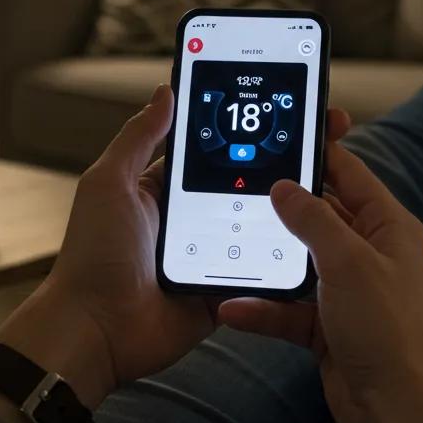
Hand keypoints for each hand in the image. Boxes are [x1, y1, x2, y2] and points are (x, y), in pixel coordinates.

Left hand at [0, 89, 352, 409]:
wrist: (95, 331)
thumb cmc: (93, 255)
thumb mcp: (109, 184)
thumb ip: (138, 138)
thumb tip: (165, 91)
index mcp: (167, 188)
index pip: (216, 148)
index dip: (248, 127)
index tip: (284, 105)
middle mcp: (192, 217)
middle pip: (247, 182)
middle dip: (283, 162)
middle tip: (327, 137)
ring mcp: (211, 254)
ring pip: (260, 223)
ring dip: (289, 206)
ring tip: (330, 179)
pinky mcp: (223, 288)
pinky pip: (259, 268)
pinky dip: (281, 255)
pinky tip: (315, 231)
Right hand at [220, 140, 422, 422]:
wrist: (399, 411)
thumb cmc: (388, 328)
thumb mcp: (348, 262)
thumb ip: (313, 220)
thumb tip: (285, 187)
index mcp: (387, 227)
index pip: (349, 175)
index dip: (318, 153)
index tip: (279, 137)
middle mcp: (369, 254)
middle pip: (320, 218)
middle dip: (282, 209)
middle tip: (237, 188)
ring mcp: (348, 292)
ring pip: (299, 265)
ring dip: (267, 263)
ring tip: (227, 247)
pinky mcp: (329, 328)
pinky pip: (289, 310)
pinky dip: (264, 310)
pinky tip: (232, 309)